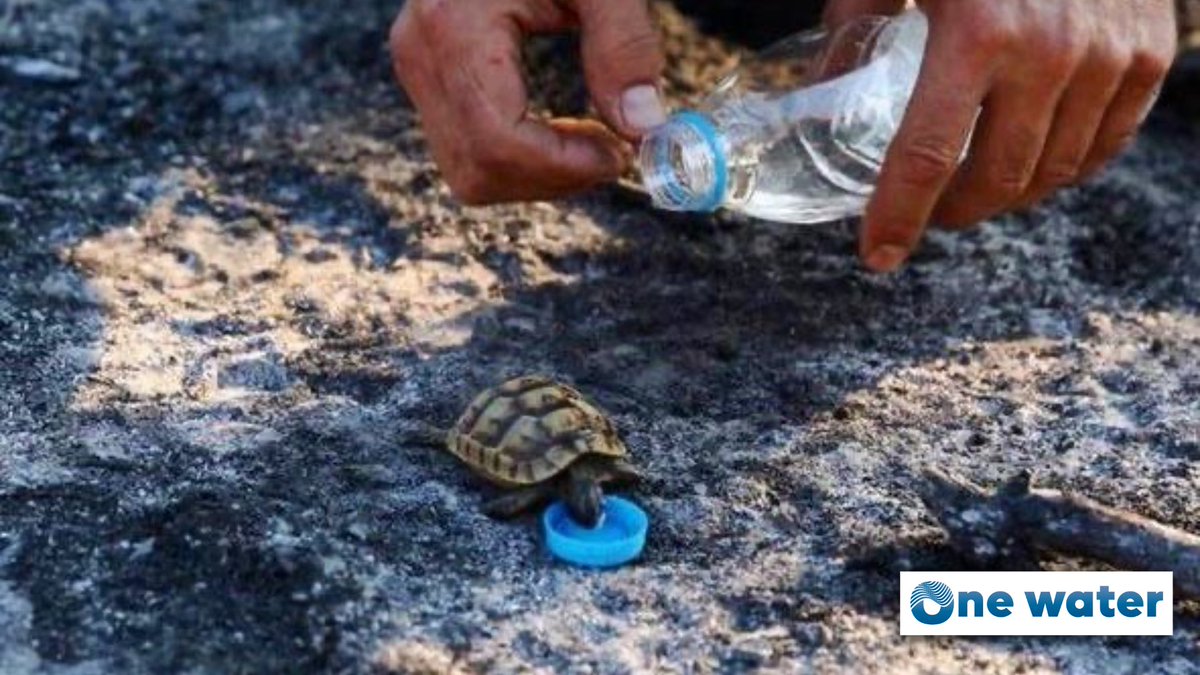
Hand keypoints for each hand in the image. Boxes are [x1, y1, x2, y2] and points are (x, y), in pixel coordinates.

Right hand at [389, 0, 665, 203]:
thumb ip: (623, 44)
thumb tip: (643, 125)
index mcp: (456, 26)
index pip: (497, 142)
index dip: (562, 167)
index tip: (618, 154)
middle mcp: (422, 54)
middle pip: (478, 170)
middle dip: (552, 179)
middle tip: (611, 152)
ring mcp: (420, 67)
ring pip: (469, 172)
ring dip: (537, 175)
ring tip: (590, 140)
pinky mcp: (431, 75)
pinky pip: (467, 148)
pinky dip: (520, 158)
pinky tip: (559, 131)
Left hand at [827, 0, 1176, 272]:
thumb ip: (853, 25)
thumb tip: (819, 93)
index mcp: (977, 32)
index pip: (925, 157)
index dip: (897, 217)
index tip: (878, 256)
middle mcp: (1051, 52)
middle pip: (996, 181)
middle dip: (950, 213)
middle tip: (924, 215)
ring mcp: (1110, 55)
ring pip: (1054, 172)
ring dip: (1005, 196)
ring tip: (972, 190)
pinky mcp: (1150, 51)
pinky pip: (1107, 143)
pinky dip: (1065, 167)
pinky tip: (1032, 163)